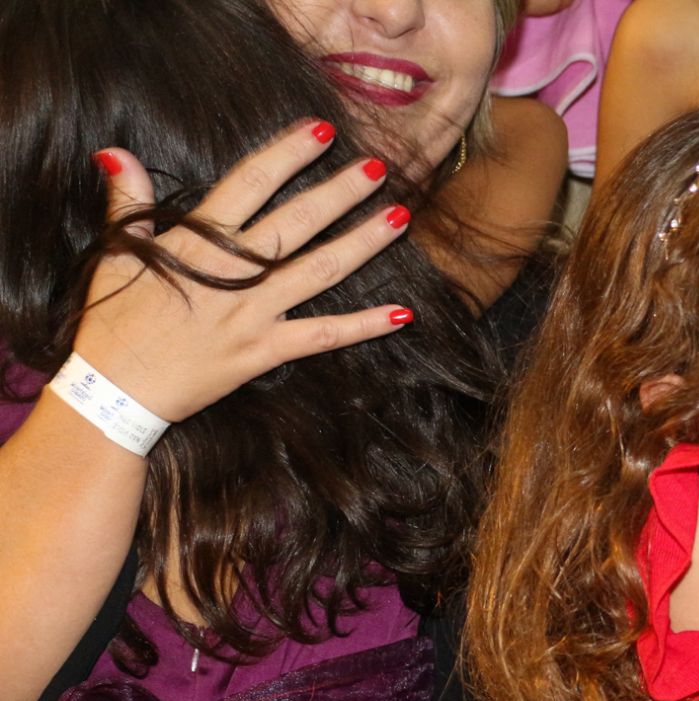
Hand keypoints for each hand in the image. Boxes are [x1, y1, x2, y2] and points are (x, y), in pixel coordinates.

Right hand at [73, 119, 413, 423]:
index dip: (288, 154)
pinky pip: (324, 336)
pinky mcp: (265, 351)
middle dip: (341, 192)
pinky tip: (403, 313)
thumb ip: (128, 201)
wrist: (115, 389)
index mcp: (199, 240)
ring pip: (320, 270)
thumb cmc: (112, 320)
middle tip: (381, 167)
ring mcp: (255, 312)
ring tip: (401, 217)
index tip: (323, 130)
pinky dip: (365, 325)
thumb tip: (117, 152)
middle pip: (298, 221)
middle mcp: (235, 272)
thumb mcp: (116, 252)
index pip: (251, 183)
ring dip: (363, 243)